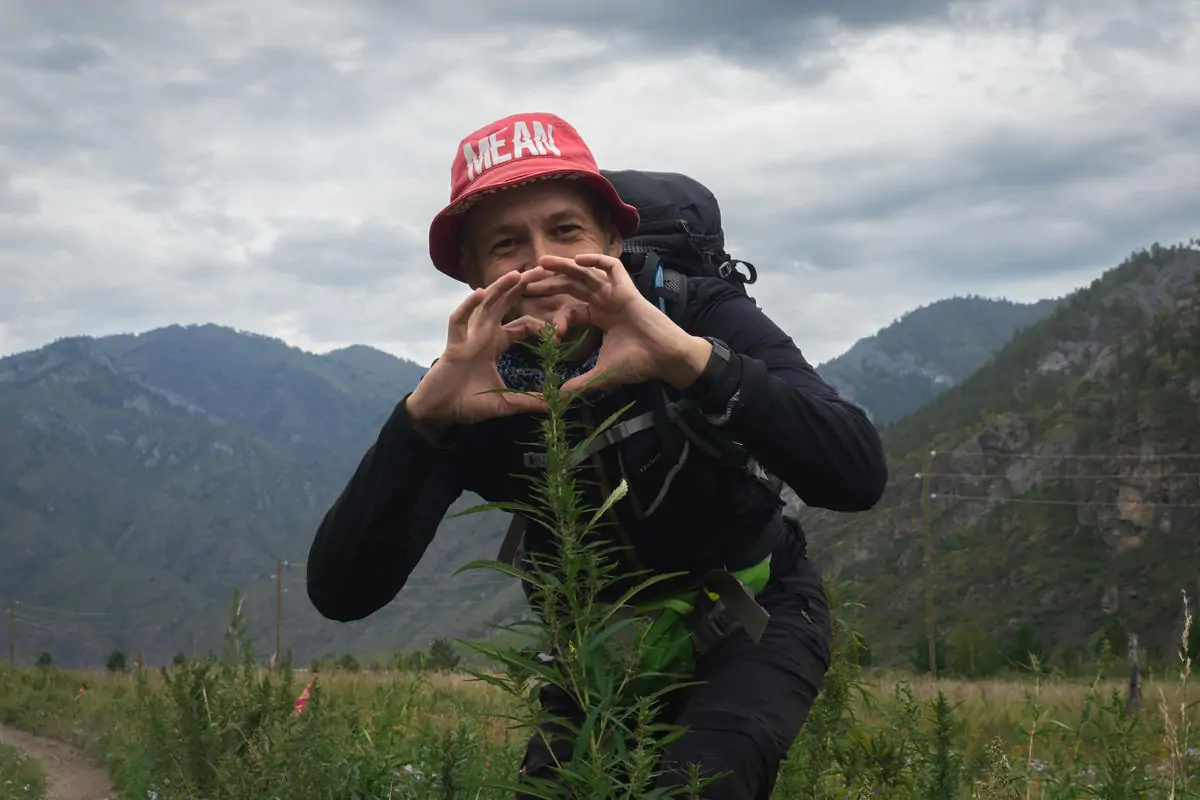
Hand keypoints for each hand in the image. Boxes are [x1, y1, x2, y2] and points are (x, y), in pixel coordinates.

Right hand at [407, 269, 553, 433]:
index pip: (521, 324)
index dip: (539, 325)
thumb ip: (529, 401)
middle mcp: (482, 335)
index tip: (556, 336)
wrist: (440, 413)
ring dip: (499, 288)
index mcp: (495, 344)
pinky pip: (458, 321)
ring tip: (516, 274)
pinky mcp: (453, 345)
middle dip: (521, 286)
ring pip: (484, 305)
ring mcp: (467, 337)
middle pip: (504, 303)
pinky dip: (467, 306)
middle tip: (542, 269)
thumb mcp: (506, 403)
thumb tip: (556, 405)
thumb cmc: (469, 403)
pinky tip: (479, 293)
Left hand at [523, 253, 712, 395]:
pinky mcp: (628, 289)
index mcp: (600, 318)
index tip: (547, 332)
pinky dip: (597, 261)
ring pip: (587, 273)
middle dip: (551, 282)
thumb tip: (558, 398)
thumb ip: (579, 383)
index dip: (555, 315)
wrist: (666, 359)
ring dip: (565, 266)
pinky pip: (613, 267)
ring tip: (543, 261)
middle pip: (573, 286)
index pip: (571, 308)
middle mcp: (606, 302)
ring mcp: (616, 294)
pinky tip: (578, 260)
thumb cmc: (639, 364)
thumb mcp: (602, 375)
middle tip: (528, 281)